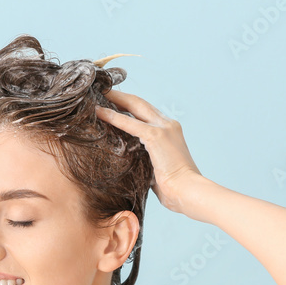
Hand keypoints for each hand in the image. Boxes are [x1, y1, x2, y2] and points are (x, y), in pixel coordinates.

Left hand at [95, 89, 202, 213]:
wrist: (188, 192)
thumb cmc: (175, 189)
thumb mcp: (158, 169)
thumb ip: (147, 160)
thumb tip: (133, 164)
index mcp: (170, 132)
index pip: (147, 112)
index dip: (130, 106)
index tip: (114, 103)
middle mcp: (168, 125)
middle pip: (140, 103)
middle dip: (120, 96)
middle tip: (102, 91)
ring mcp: (163, 128)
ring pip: (134, 106)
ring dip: (115, 99)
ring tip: (97, 95)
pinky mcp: (156, 135)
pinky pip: (129, 122)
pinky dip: (112, 116)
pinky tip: (98, 111)